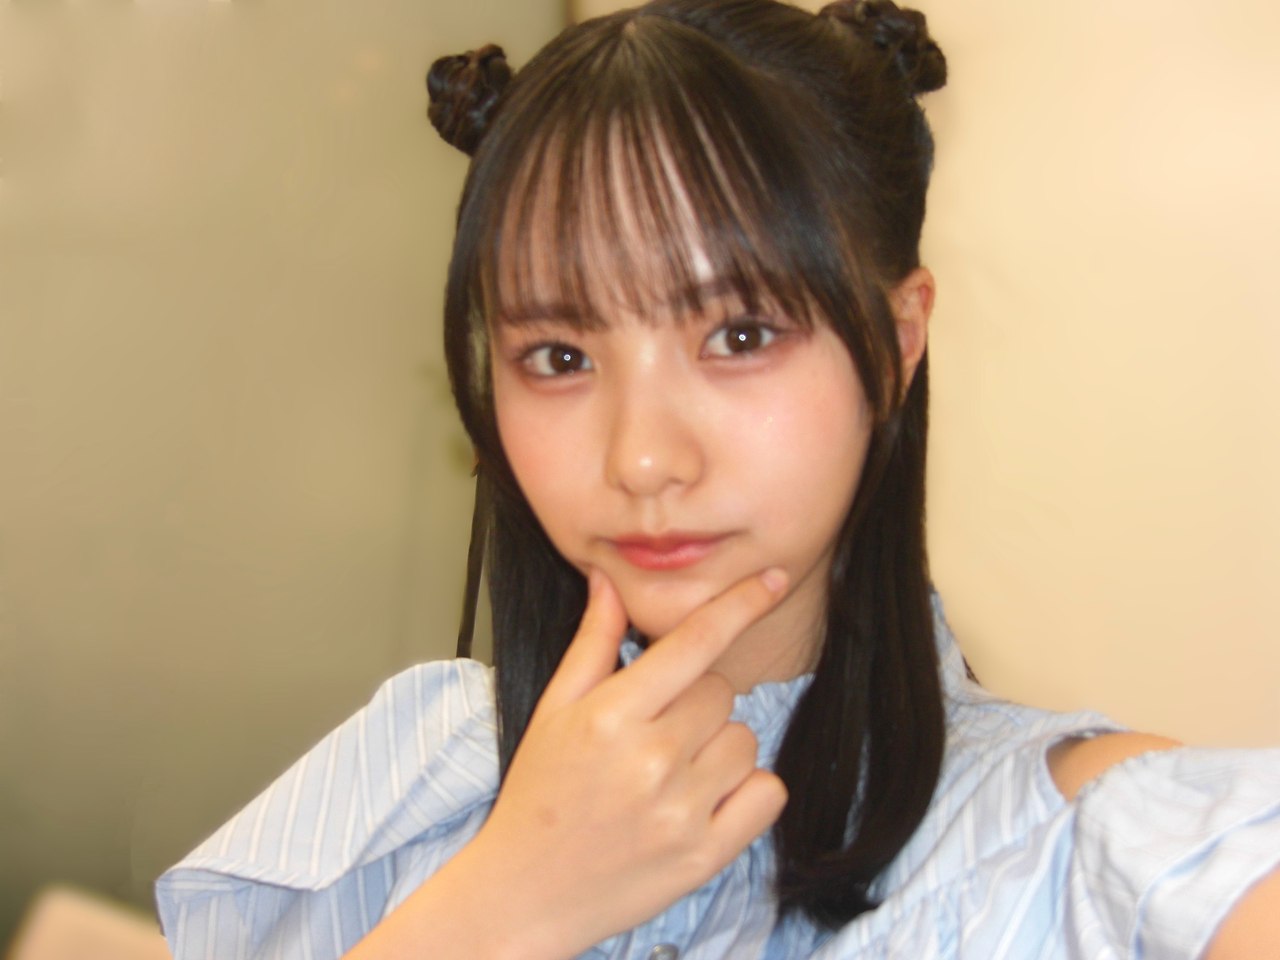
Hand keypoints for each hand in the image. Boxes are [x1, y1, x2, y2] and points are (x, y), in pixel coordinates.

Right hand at [467, 567, 790, 957]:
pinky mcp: (706, 855)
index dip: (741, 603)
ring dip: (719, 747)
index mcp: (612, 716)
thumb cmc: (538, 794)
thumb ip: (592, 643)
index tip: (775, 579)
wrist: (524, 893)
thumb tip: (608, 580)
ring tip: (670, 773)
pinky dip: (748, 790)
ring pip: (746, 739)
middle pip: (722, 692)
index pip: (695, 641)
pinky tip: (703, 799)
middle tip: (655, 733)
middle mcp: (652, 759)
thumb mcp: (554, 710)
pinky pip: (768, 792)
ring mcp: (683, 810)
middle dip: (696, 701)